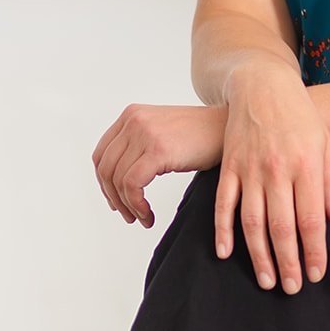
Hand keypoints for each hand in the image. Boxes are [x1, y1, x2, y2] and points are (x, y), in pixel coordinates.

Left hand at [92, 103, 226, 227]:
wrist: (228, 129)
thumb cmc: (201, 135)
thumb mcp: (161, 132)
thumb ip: (137, 145)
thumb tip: (116, 181)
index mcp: (132, 114)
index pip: (101, 155)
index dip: (105, 183)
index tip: (116, 200)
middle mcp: (134, 120)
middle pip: (105, 169)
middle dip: (114, 198)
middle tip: (129, 214)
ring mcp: (145, 133)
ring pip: (118, 180)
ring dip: (128, 206)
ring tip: (142, 216)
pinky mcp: (158, 149)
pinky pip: (133, 186)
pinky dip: (137, 205)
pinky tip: (149, 214)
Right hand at [216, 60, 329, 294]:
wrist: (264, 86)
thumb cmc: (301, 117)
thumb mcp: (326, 147)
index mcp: (307, 164)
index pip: (311, 218)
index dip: (314, 250)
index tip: (315, 274)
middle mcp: (278, 169)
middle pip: (282, 226)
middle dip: (288, 261)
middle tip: (291, 288)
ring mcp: (250, 169)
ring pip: (252, 222)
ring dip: (259, 255)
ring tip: (267, 279)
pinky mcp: (228, 167)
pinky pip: (223, 204)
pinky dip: (222, 231)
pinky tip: (227, 253)